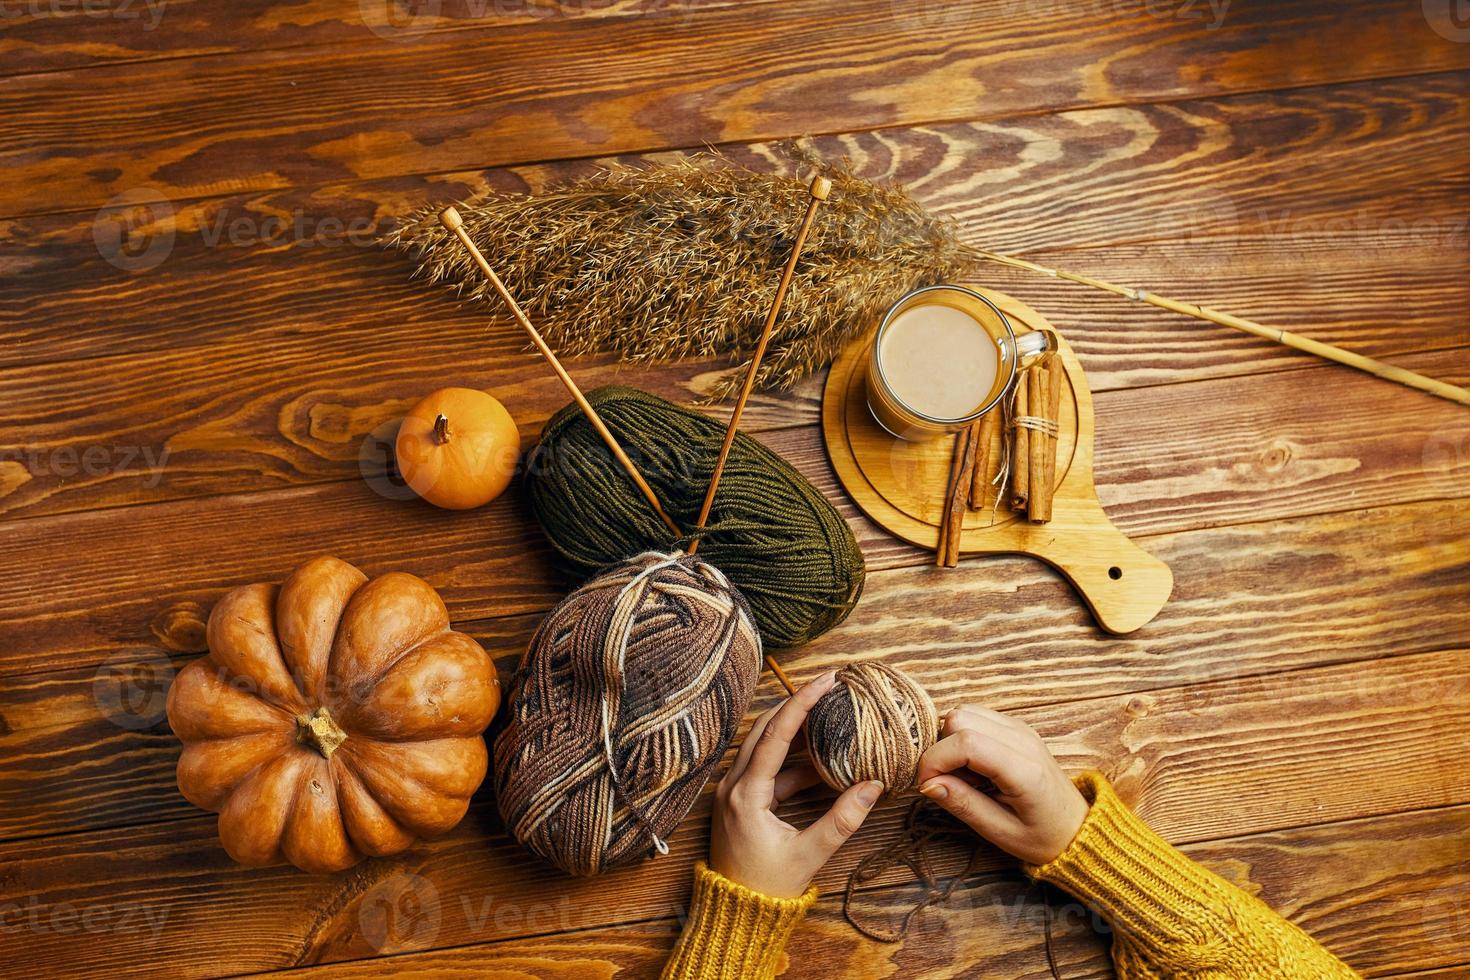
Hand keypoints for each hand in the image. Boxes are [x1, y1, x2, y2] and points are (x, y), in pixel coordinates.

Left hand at [710, 672, 883, 897]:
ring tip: (827, 717)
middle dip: (796, 706)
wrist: (735, 916)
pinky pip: (765, 769)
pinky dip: (791, 760)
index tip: (825, 682)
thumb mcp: (808, 855)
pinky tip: (820, 762)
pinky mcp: (739, 802)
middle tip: (827, 688)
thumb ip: (841, 821)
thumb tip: (873, 786)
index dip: (801, 704)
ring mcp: (733, 793)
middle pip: (764, 730)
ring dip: (794, 731)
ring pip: (763, 747)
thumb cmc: (766, 889)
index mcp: (745, 795)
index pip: (774, 736)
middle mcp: (732, 786)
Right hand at [916, 706, 1088, 864]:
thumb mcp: (1002, 833)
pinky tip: (973, 767)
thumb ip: (964, 805)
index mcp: (1025, 770)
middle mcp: (1024, 740)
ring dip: (950, 741)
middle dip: (941, 748)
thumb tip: (927, 784)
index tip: (925, 785)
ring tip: (963, 776)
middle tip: (949, 783)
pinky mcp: (1016, 727)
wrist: (1077, 828)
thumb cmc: (1044, 837)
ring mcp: (1021, 729)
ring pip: (964, 711)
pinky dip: (962, 737)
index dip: (935, 759)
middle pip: (960, 717)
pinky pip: (976, 716)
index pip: (967, 742)